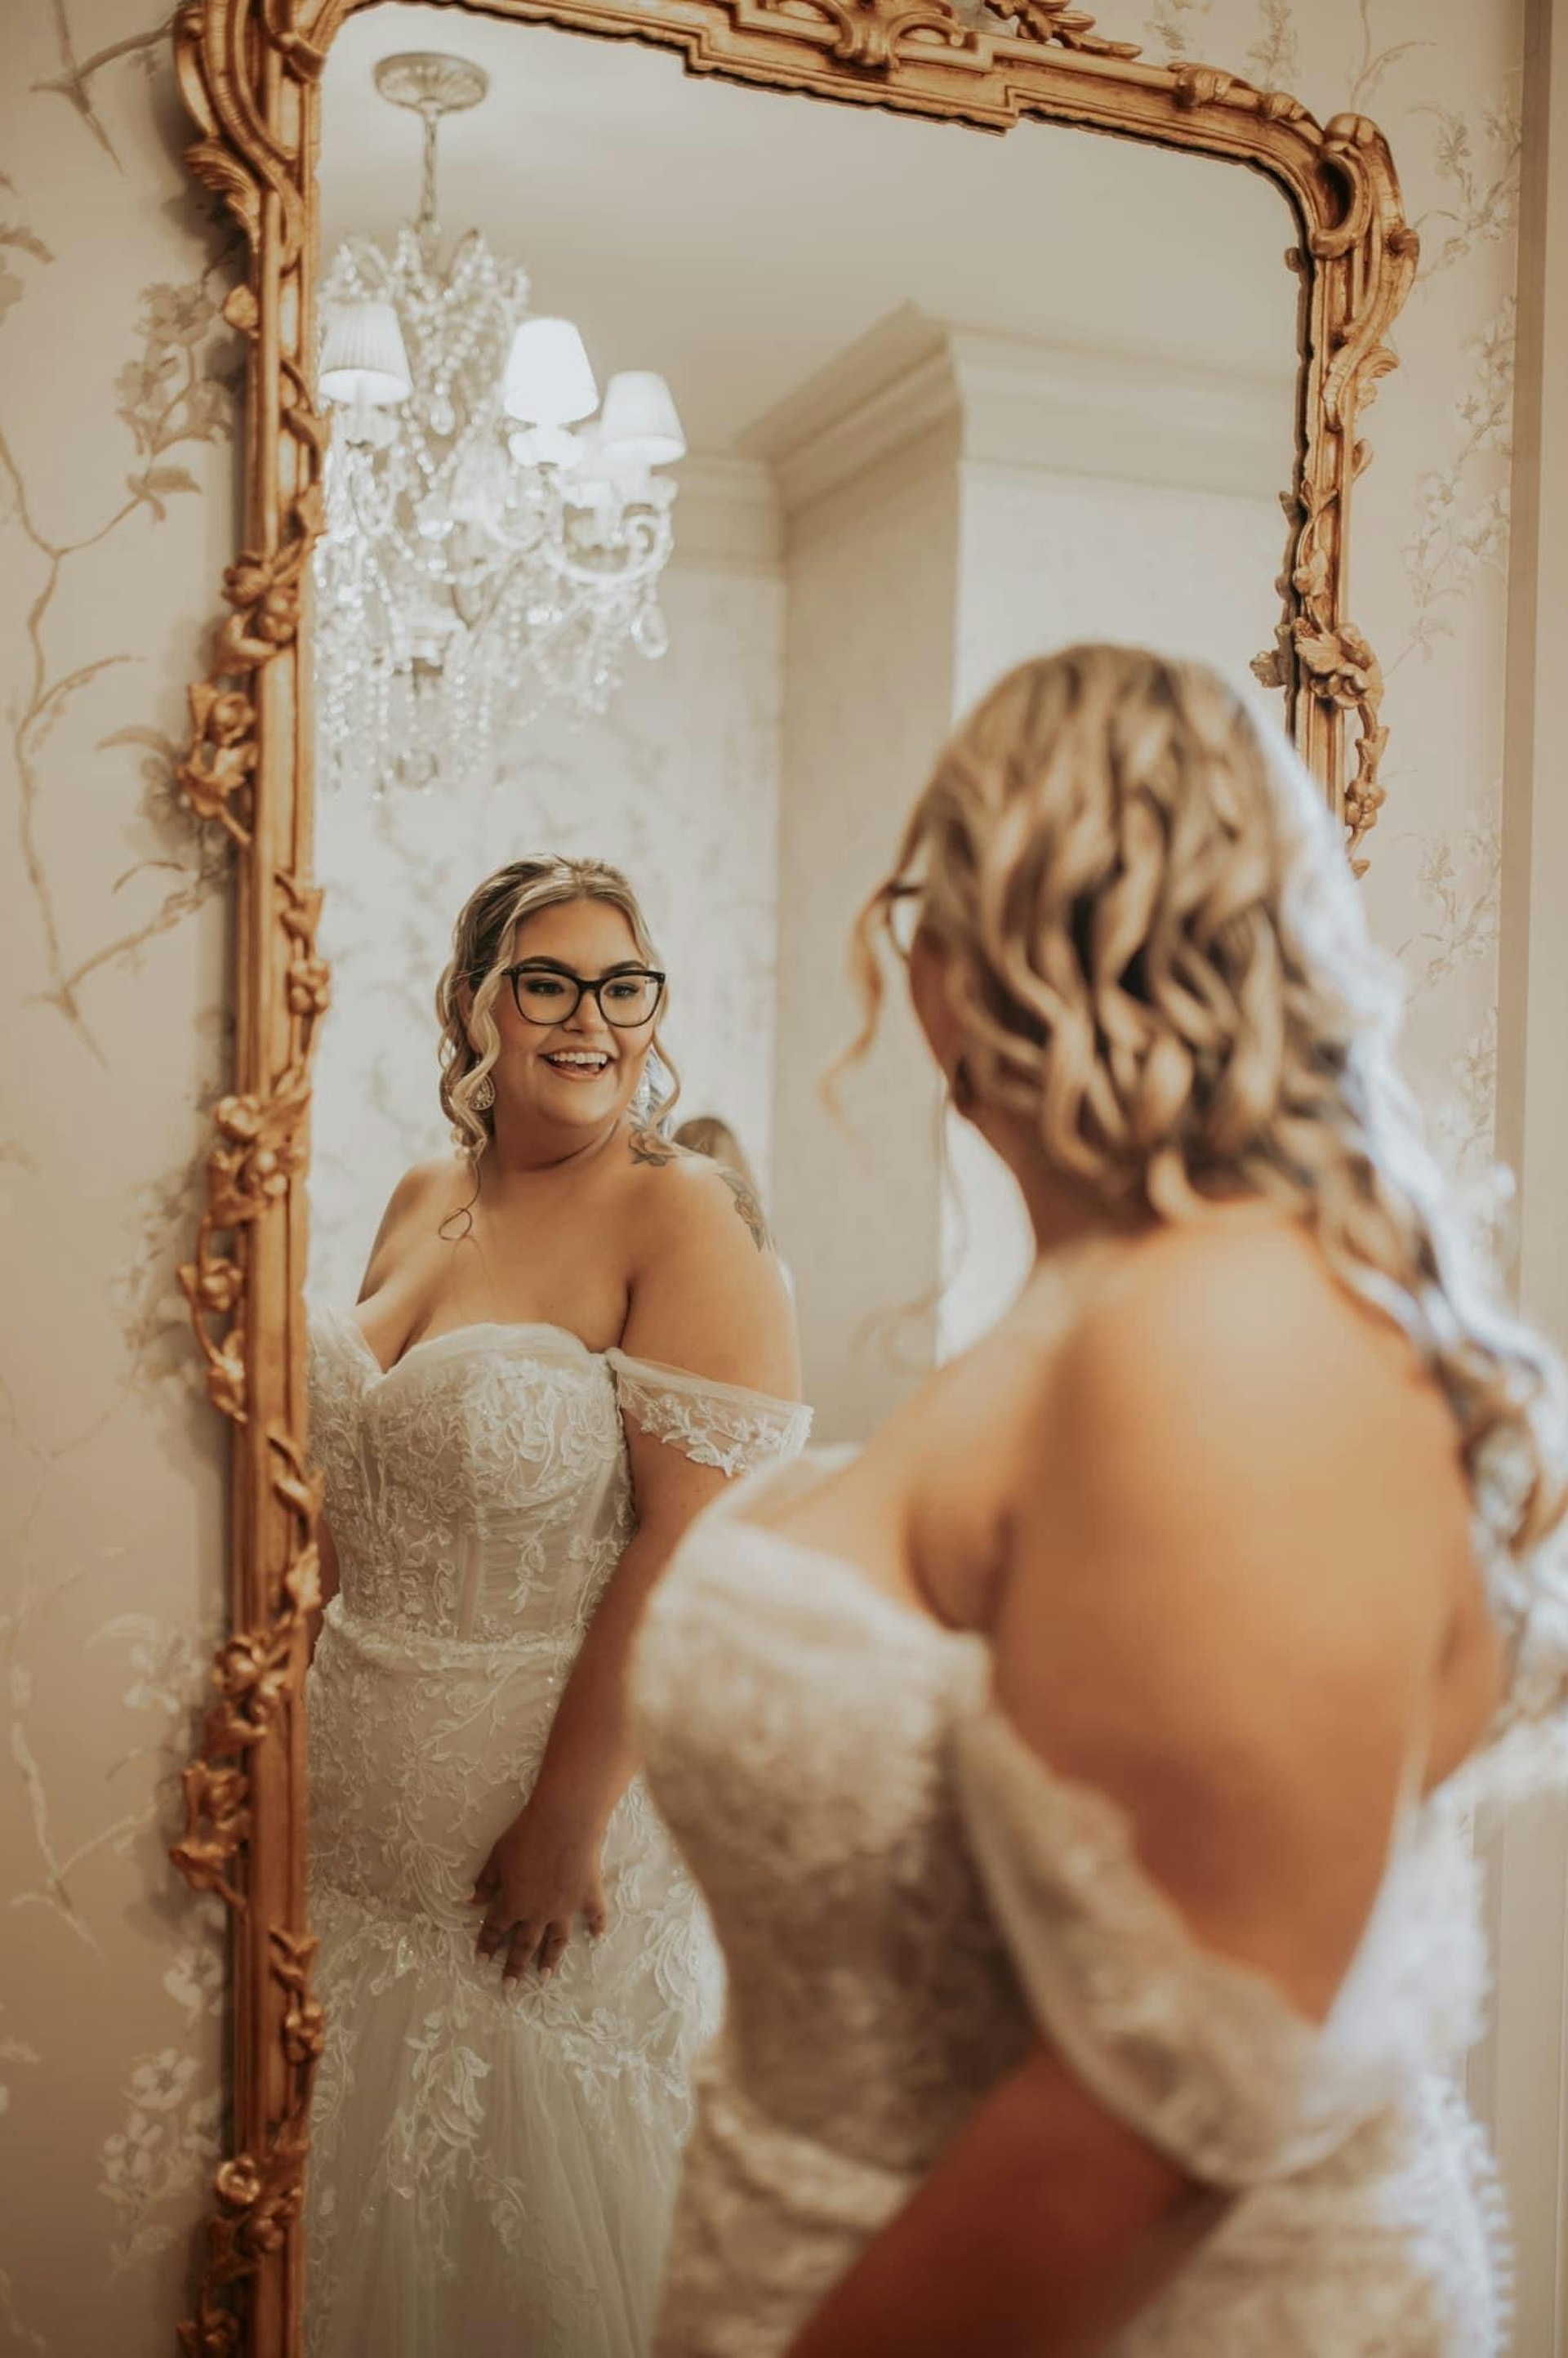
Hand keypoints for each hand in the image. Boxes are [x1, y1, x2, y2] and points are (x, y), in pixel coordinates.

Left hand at [470, 1796, 608, 1983]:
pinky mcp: (588, 1897)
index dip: (487, 1945)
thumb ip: (486, 1881)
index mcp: (514, 1903)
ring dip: (549, 1960)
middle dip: (514, 1967)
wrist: (565, 1822)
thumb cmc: (527, 1835)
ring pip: (556, 1941)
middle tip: (509, 1987)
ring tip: (544, 1977)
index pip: (496, 1930)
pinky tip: (597, 1939)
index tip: (480, 1961)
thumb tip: (472, 1901)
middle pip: (524, 1945)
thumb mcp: (498, 1855)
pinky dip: (597, 1929)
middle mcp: (539, 1913)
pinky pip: (595, 1917)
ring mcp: (566, 1908)